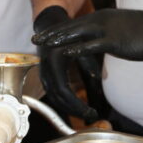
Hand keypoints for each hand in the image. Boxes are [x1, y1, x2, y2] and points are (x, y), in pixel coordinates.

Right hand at [33, 5, 103, 123]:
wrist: (49, 26)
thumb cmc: (68, 33)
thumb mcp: (80, 44)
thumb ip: (88, 61)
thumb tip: (98, 77)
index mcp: (54, 63)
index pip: (63, 90)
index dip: (76, 104)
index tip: (90, 111)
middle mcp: (46, 71)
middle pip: (58, 99)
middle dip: (75, 110)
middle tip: (92, 116)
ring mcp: (44, 75)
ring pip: (55, 99)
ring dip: (70, 109)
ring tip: (87, 113)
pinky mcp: (46, 77)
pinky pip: (55, 95)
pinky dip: (66, 103)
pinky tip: (78, 106)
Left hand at [33, 8, 142, 61]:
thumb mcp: (126, 30)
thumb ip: (113, 34)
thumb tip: (108, 42)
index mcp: (104, 18)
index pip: (77, 23)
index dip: (60, 30)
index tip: (46, 35)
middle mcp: (102, 20)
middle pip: (71, 27)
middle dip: (52, 34)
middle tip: (36, 39)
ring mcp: (106, 29)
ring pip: (75, 34)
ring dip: (58, 39)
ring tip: (43, 44)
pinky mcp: (114, 40)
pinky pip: (90, 45)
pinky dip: (76, 49)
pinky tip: (65, 53)